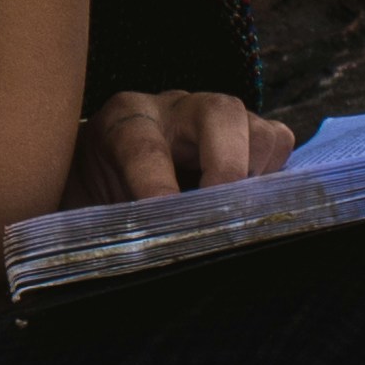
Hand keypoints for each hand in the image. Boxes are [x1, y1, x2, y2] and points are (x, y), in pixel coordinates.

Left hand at [66, 89, 297, 205]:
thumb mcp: (87, 205)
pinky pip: (278, 142)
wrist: (103, 171)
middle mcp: (175, 109)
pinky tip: (248, 203)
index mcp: (124, 123)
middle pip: (219, 112)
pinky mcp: (245, 132)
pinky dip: (273, 175)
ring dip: (255, 175)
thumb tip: (133, 254)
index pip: (143, 147)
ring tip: (238, 214)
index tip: (162, 215)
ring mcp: (216, 118)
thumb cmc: (97, 192)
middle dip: (227, 165)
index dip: (155, 182)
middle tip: (223, 215)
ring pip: (257, 128)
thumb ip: (106, 223)